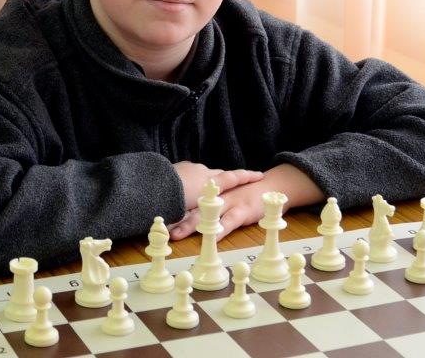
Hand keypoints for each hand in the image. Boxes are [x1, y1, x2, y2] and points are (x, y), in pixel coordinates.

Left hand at [169, 163, 324, 240]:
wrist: (272, 186)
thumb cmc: (244, 191)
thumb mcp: (221, 194)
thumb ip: (203, 199)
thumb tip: (180, 210)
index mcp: (209, 186)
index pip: (186, 196)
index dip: (169, 204)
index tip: (152, 213)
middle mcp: (216, 193)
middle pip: (190, 205)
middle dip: (173, 217)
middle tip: (155, 227)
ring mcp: (228, 200)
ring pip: (206, 214)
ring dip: (190, 225)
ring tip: (176, 235)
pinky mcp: (242, 210)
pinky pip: (228, 221)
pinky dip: (219, 229)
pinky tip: (211, 237)